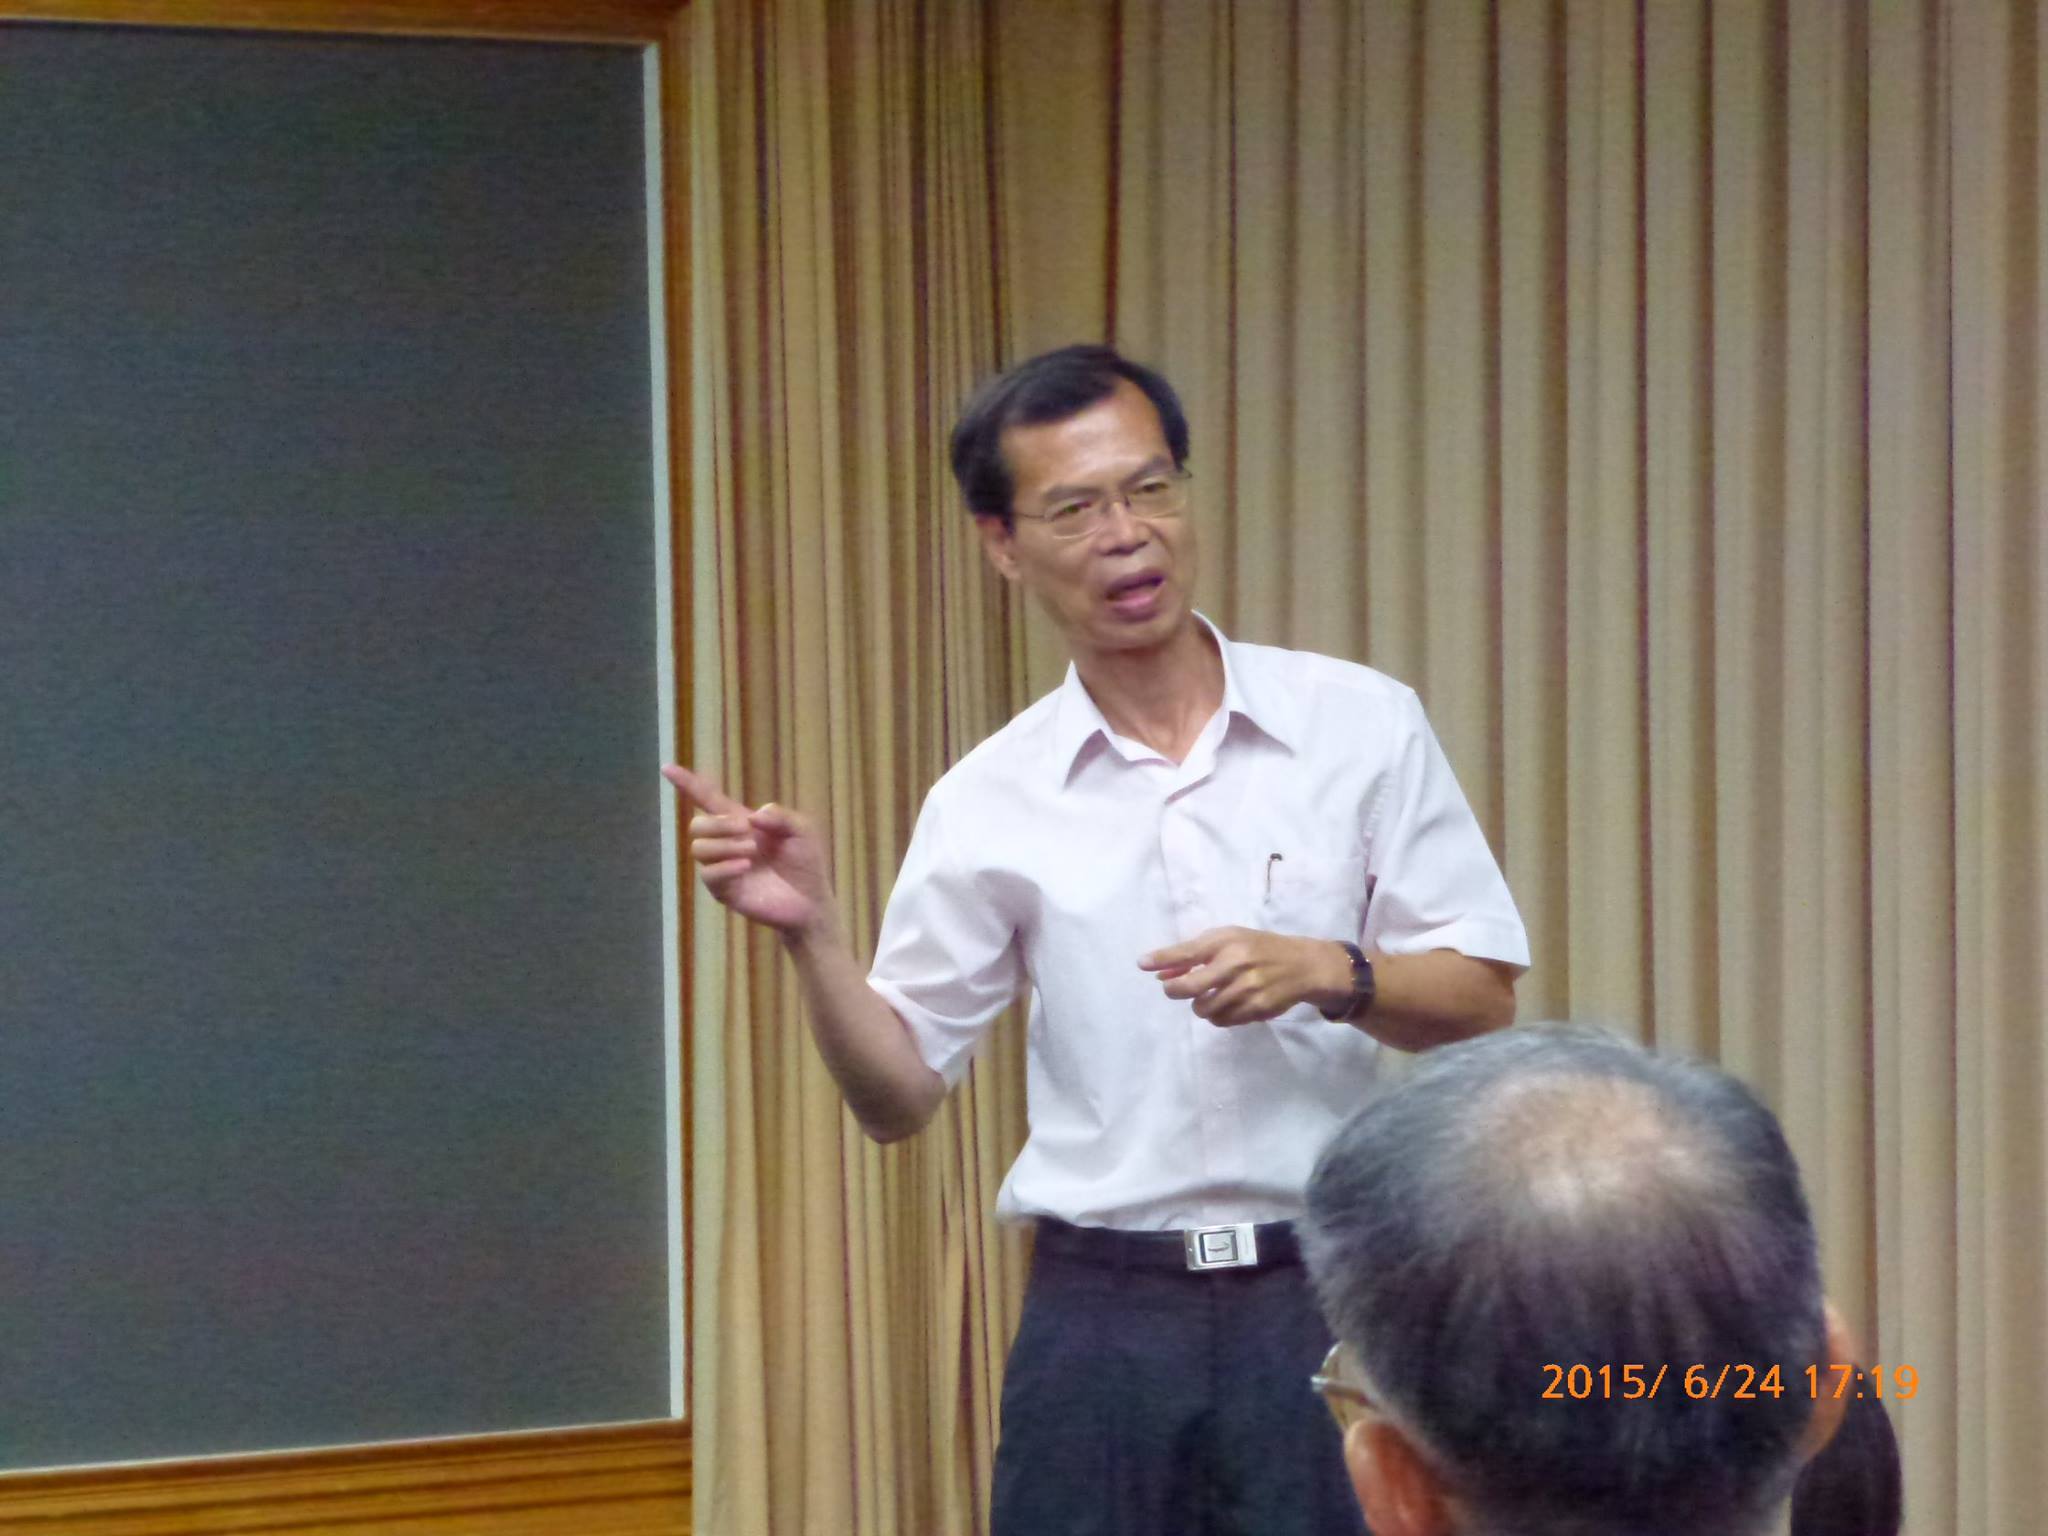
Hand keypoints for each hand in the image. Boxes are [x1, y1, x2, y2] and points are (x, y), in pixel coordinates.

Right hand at [663, 764, 831, 935]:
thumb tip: (752, 816)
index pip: (708, 799)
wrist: (811, 901)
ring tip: (751, 853)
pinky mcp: (725, 891)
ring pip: (699, 849)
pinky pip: (709, 875)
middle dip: (717, 824)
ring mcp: (723, 868)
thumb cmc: (805, 863)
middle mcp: (727, 844)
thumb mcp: (802, 830)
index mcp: (741, 823)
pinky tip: (745, 867)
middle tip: (746, 831)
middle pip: (697, 825)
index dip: (688, 783)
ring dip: (724, 845)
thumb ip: (781, 816)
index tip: (667, 767)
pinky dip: (725, 867)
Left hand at [1137, 927, 1354, 1026]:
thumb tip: (1159, 973)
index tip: (1142, 964)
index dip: (1161, 959)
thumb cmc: (1258, 947)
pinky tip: (1225, 1004)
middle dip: (1174, 991)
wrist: (1302, 965)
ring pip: (1203, 1009)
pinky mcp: (1257, 1010)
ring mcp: (1247, 989)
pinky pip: (1222, 1021)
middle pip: (1188, 988)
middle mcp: (1236, 964)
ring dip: (1199, 1005)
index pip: (1186, 952)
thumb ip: (1194, 954)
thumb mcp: (1228, 940)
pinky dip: (1217, 1015)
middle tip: (1174, 990)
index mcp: (1227, 941)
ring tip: (1208, 996)